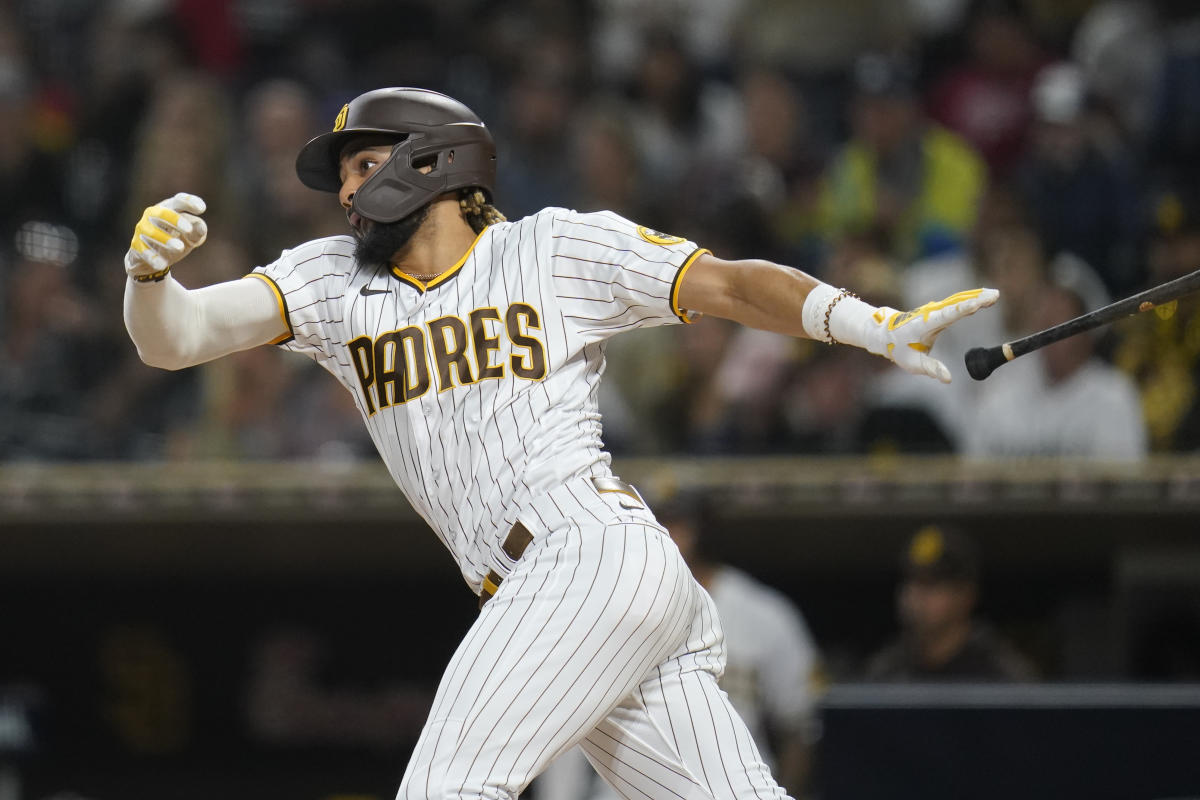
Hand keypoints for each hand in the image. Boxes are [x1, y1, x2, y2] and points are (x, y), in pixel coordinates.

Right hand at [125, 193, 207, 281]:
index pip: (178, 201)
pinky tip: (163, 264)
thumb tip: (201, 227)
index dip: (189, 202)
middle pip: (162, 213)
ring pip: (151, 232)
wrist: (155, 260)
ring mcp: (143, 230)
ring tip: (180, 247)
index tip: (202, 209)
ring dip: (166, 239)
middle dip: (175, 220)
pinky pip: (143, 251)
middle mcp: (152, 216)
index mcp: (169, 208)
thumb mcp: (191, 236)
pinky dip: (152, 257)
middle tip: (189, 230)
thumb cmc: (176, 240)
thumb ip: (198, 231)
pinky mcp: (137, 246)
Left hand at [868, 289, 999, 382]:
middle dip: (976, 299)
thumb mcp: (913, 363)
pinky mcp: (938, 311)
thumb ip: (931, 369)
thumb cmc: (898, 349)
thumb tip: (948, 379)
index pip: (947, 315)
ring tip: (995, 295)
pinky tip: (983, 298)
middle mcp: (931, 314)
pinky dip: (970, 300)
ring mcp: (934, 310)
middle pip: (956, 304)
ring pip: (957, 301)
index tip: (977, 303)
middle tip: (995, 295)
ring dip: (976, 297)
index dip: (963, 309)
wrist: (884, 333)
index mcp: (925, 324)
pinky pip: (956, 303)